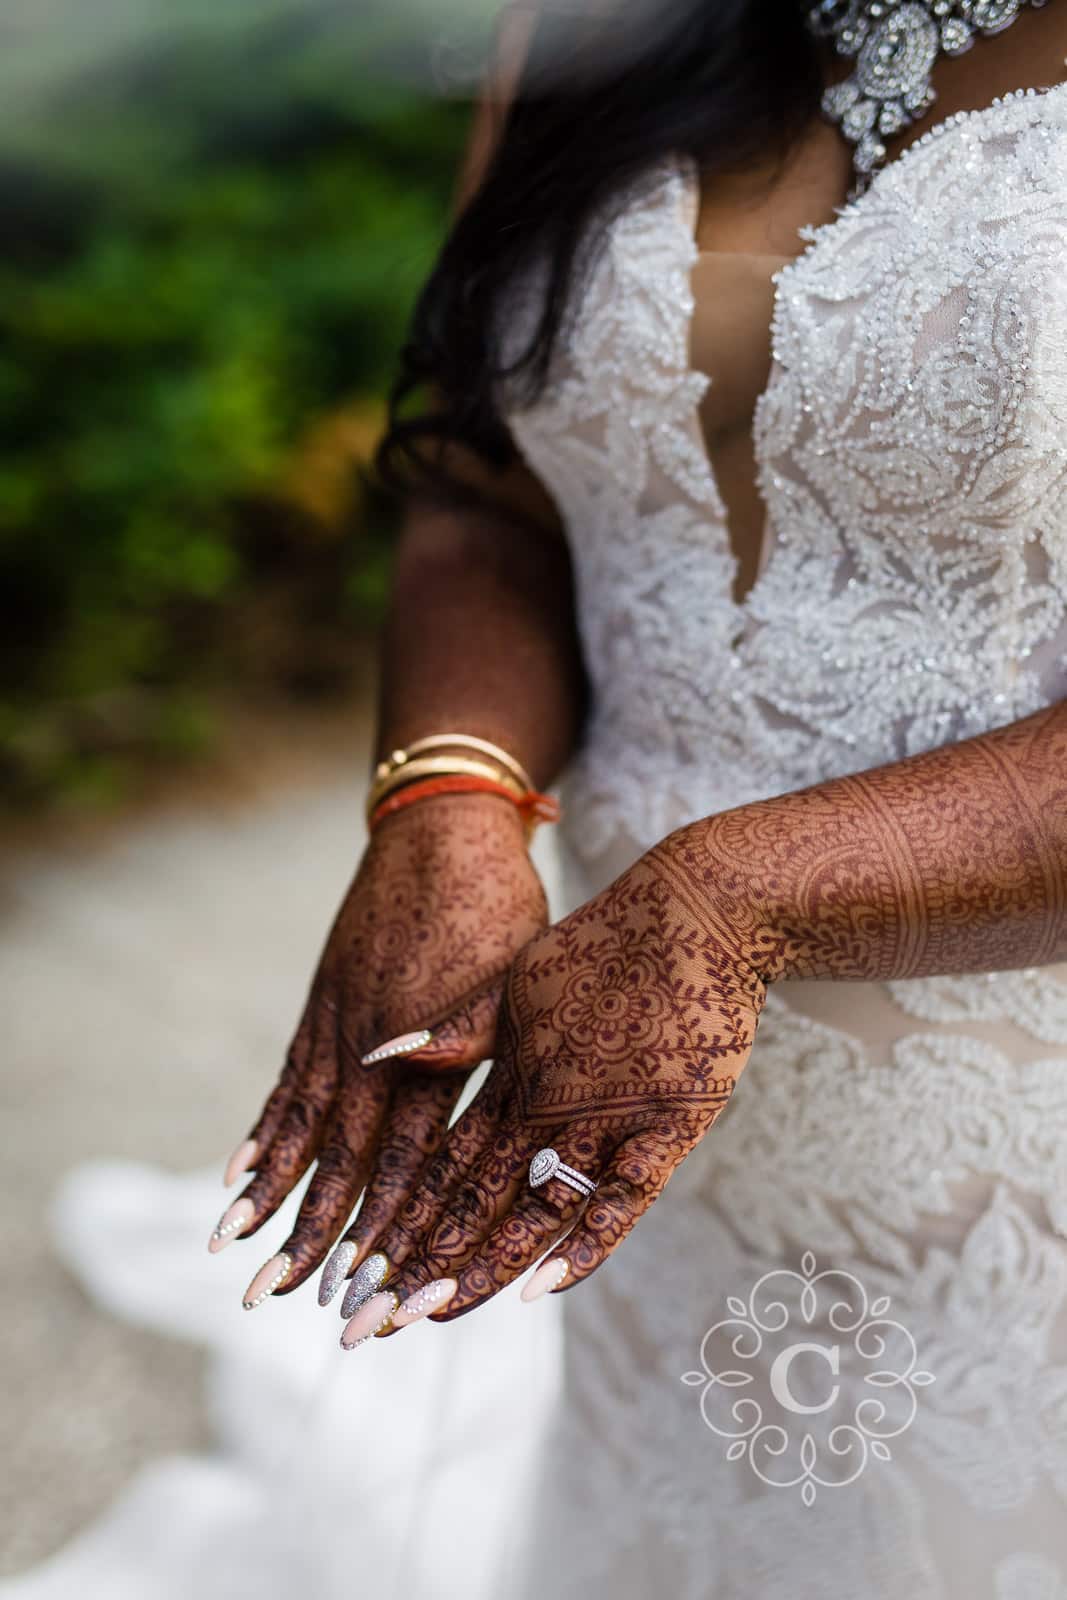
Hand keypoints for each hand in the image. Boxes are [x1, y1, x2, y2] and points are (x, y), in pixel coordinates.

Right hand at [210, 793, 547, 1302]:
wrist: (443, 828)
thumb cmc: (499, 904)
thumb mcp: (514, 971)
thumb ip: (480, 1034)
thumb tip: (438, 1089)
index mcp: (427, 1046)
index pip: (401, 1159)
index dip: (379, 1227)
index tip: (356, 1288)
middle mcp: (372, 1046)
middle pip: (339, 1158)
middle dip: (311, 1232)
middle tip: (273, 1295)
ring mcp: (338, 1027)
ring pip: (301, 1126)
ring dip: (270, 1190)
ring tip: (232, 1247)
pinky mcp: (322, 1006)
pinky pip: (287, 1081)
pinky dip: (263, 1129)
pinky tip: (237, 1171)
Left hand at [349, 825, 766, 1333]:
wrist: (697, 909)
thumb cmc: (608, 942)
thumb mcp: (520, 980)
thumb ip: (460, 1030)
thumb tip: (381, 1057)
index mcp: (512, 1075)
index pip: (442, 1165)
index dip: (400, 1222)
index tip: (358, 1274)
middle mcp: (550, 1105)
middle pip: (473, 1201)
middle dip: (420, 1265)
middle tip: (368, 1323)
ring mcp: (609, 1117)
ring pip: (533, 1209)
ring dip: (481, 1265)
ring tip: (429, 1316)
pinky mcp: (668, 1123)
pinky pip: (622, 1197)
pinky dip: (584, 1241)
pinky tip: (541, 1286)